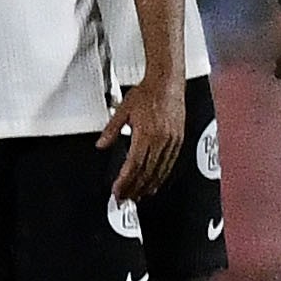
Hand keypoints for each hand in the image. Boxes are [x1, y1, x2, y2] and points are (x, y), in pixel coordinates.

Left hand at [104, 69, 187, 200]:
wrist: (167, 82)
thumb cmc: (147, 93)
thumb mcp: (123, 110)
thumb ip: (111, 130)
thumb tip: (101, 145)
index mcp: (145, 134)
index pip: (133, 165)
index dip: (125, 181)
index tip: (118, 191)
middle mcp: (160, 140)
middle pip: (146, 172)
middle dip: (134, 188)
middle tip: (126, 198)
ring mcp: (171, 141)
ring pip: (159, 171)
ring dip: (148, 185)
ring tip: (139, 195)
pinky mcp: (178, 139)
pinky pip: (170, 163)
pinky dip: (161, 176)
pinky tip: (155, 182)